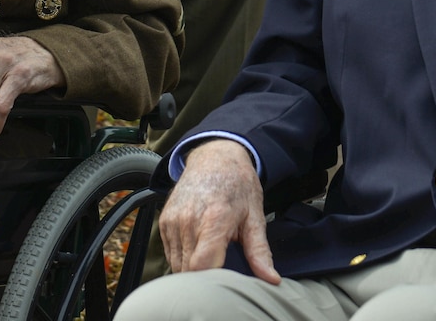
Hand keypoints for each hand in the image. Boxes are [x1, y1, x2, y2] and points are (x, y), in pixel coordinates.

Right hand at [160, 139, 279, 283]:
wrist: (216, 157)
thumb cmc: (237, 184)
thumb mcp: (255, 216)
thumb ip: (259, 250)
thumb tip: (271, 278)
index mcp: (214, 219)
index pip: (202, 266)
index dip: (212, 279)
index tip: (225, 279)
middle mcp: (189, 220)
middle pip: (188, 270)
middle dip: (204, 276)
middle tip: (222, 267)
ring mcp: (173, 220)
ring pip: (177, 264)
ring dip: (192, 268)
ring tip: (211, 254)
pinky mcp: (165, 220)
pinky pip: (170, 252)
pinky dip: (183, 256)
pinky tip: (198, 245)